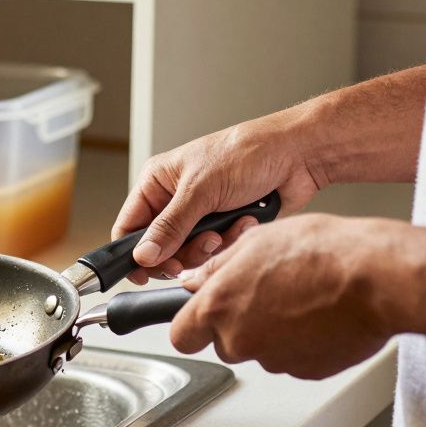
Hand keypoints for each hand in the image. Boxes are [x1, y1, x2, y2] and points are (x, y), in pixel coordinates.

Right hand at [114, 109, 325, 283]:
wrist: (296, 156)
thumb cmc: (247, 153)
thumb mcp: (200, 190)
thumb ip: (169, 227)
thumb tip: (143, 255)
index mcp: (157, 183)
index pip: (129, 226)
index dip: (133, 253)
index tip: (144, 273)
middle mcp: (174, 200)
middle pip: (159, 248)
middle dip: (182, 251)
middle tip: (202, 243)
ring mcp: (199, 216)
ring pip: (188, 254)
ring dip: (211, 246)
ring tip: (228, 227)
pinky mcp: (223, 227)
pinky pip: (216, 252)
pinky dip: (231, 241)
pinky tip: (244, 222)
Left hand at [169, 214, 394, 378]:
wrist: (377, 278)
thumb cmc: (323, 252)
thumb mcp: (257, 241)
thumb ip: (217, 267)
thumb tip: (193, 280)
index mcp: (218, 307)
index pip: (181, 336)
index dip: (191, 326)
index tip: (200, 319)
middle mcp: (240, 339)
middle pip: (223, 343)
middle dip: (238, 325)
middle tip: (267, 295)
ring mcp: (273, 359)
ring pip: (260, 350)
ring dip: (272, 332)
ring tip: (301, 298)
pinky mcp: (306, 371)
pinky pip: (293, 359)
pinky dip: (301, 343)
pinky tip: (319, 315)